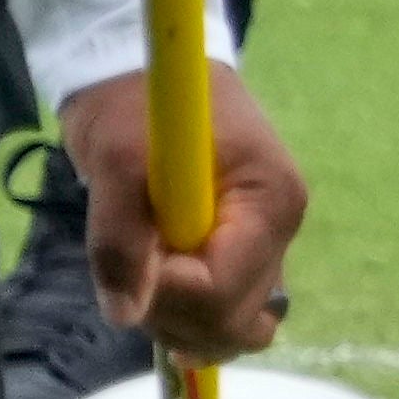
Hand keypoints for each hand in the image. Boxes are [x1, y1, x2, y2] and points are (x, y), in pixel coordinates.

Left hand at [56, 62, 307, 366]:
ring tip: (140, 272)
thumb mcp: (117, 162)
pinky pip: (225, 309)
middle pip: (237, 320)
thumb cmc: (134, 107)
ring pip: (234, 324)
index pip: (223, 291)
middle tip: (130, 275)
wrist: (139, 74)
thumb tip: (127, 314)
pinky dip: (187, 312)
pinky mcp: (244, 248)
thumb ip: (119, 241)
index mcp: (270, 202)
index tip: (130, 262)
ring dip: (177, 319)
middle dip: (174, 316)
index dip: (167, 293)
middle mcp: (280, 229)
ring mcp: (265, 241)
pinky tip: (157, 283)